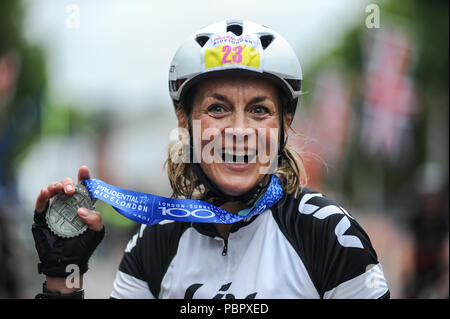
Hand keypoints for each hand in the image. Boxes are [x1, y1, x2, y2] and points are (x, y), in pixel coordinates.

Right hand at [32, 165, 104, 285]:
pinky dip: (42, 196)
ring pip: (53, 190)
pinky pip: (41, 203)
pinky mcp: (43, 216)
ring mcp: (55, 209)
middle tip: (71, 190)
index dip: (84, 178)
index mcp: (83, 205)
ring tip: (59, 189)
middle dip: (69, 183)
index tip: (83, 170)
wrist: (68, 261)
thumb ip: (96, 219)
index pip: (84, 188)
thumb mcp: (96, 232)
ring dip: (55, 186)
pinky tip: (45, 192)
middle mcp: (69, 204)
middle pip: (67, 186)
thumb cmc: (84, 246)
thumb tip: (81, 210)